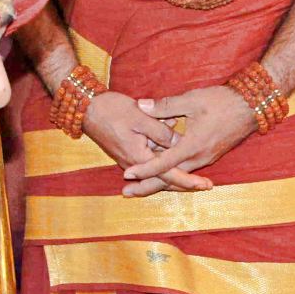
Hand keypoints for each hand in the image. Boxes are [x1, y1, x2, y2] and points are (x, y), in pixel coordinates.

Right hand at [83, 92, 213, 193]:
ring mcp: (130, 161)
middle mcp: (135, 164)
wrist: (87, 108)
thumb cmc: (112, 110)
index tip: (205, 184)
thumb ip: (161, 131)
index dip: (189, 180)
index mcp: (139, 157)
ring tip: (196, 180)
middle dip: (186, 182)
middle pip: (165, 178)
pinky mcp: (128, 154)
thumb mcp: (140, 116)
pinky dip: (163, 165)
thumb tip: (180, 142)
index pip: (169, 174)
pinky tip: (173, 162)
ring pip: (158, 172)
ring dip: (175, 175)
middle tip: (207, 185)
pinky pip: (150, 164)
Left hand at [119, 86, 258, 196]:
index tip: (127, 174)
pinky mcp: (209, 156)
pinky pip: (187, 170)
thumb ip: (164, 106)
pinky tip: (161, 174)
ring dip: (159, 182)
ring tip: (139, 186)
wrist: (251, 107)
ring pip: (178, 176)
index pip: (163, 163)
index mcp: (192, 146)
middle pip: (169, 178)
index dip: (144, 169)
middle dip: (147, 186)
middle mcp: (199, 158)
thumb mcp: (191, 100)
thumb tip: (141, 106)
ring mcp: (205, 159)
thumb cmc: (222, 101)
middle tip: (126, 192)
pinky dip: (172, 174)